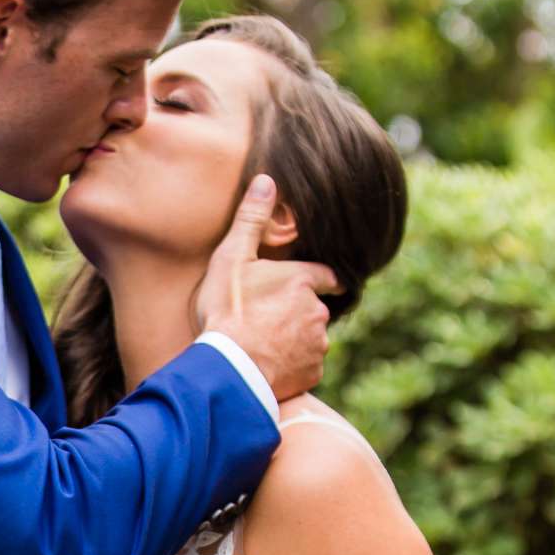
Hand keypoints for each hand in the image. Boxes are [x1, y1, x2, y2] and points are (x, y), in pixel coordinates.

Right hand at [195, 173, 337, 401]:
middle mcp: (317, 311)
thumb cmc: (227, 311)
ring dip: (294, 341)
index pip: (327, 276)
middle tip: (268, 320)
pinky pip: (305, 367)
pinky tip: (268, 367)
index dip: (319, 280)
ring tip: (264, 346)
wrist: (229, 367)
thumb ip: (250, 220)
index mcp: (302, 280)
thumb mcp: (232, 258)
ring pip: (311, 339)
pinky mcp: (311, 374)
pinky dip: (291, 367)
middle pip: (315, 310)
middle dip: (298, 313)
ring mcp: (317, 345)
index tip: (315, 284)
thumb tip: (266, 180)